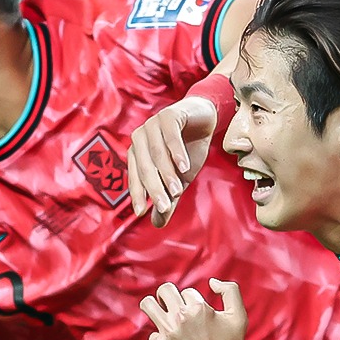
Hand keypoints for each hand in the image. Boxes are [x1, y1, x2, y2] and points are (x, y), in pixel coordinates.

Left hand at [127, 96, 217, 226]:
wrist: (204, 118)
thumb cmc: (188, 148)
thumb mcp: (180, 178)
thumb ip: (169, 198)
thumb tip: (157, 224)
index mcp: (138, 153)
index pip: (135, 177)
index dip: (138, 195)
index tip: (141, 213)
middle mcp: (140, 138)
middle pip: (145, 167)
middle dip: (154, 188)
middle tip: (164, 206)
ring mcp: (152, 124)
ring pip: (157, 153)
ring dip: (167, 174)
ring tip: (177, 191)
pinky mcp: (168, 114)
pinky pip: (170, 135)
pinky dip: (176, 152)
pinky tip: (184, 167)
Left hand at [140, 278, 247, 339]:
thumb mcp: (238, 316)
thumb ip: (230, 291)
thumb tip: (212, 282)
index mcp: (199, 307)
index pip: (187, 292)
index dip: (193, 302)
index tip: (199, 316)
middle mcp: (181, 317)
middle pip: (164, 290)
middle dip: (168, 295)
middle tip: (172, 306)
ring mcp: (168, 332)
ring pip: (147, 304)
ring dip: (153, 305)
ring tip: (158, 312)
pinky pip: (152, 334)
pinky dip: (160, 338)